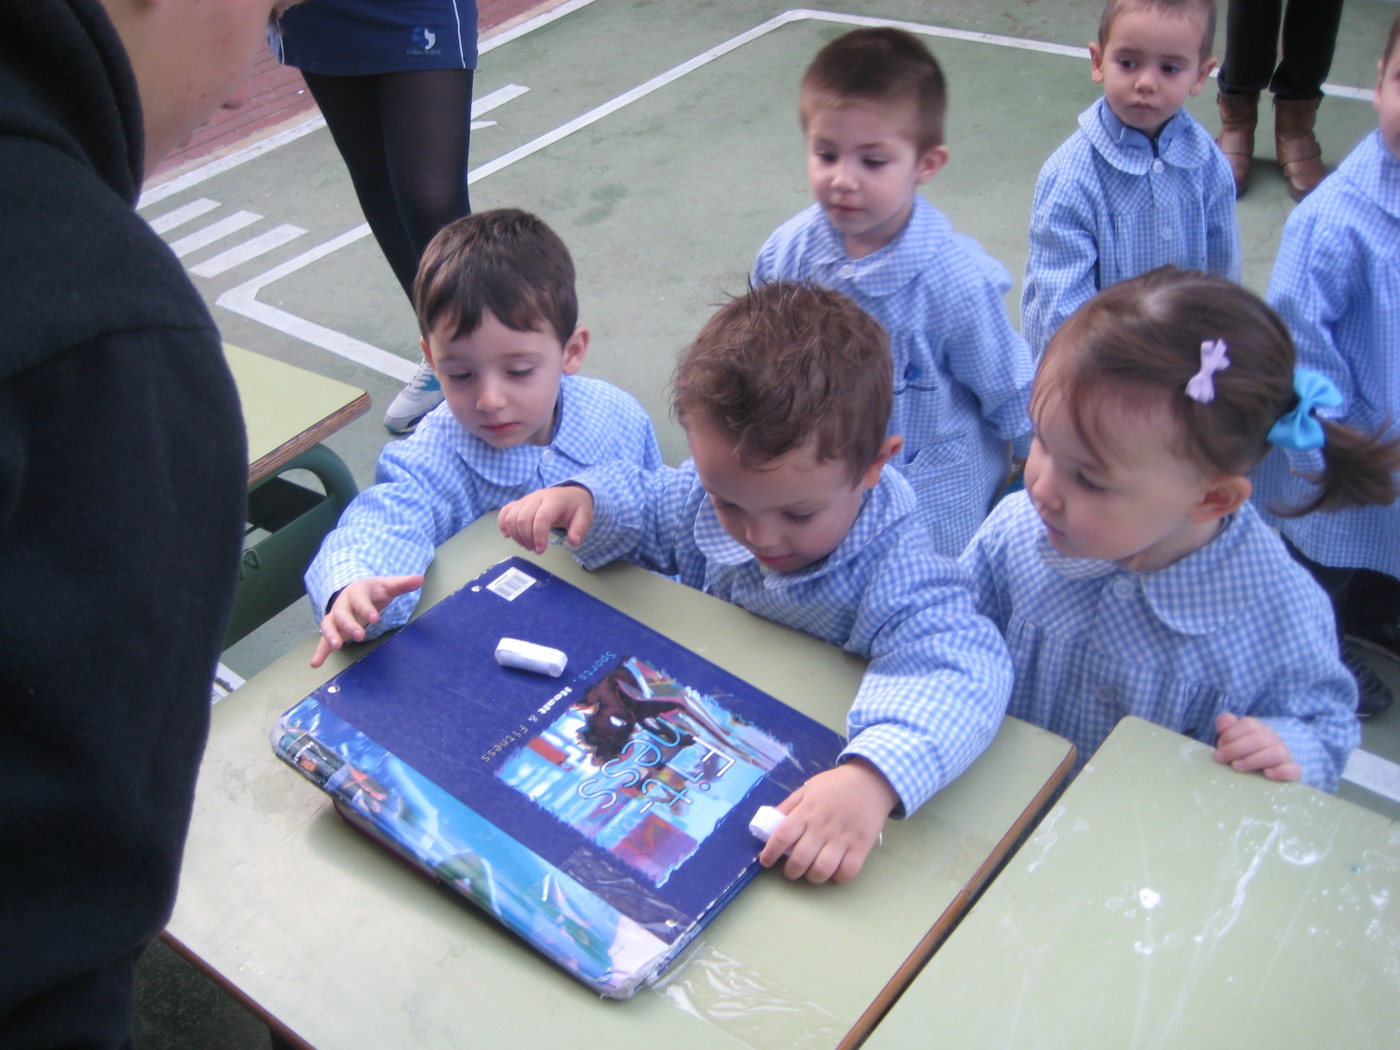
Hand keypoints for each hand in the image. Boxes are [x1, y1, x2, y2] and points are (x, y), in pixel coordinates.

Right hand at [310, 574, 423, 667]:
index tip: (376, 618)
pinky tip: (315, 664)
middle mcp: (343, 604)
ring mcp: (335, 617)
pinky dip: (319, 651)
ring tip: (336, 647)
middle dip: (349, 625)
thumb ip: (402, 584)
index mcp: (357, 592)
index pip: (360, 600)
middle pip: (342, 614)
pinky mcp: (333, 630)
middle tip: (360, 636)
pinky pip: (323, 641)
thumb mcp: (387, 586)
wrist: (355, 590)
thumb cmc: (373, 591)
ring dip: (330, 636)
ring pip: (329, 625)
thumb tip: (419, 579)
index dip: (367, 608)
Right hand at [497, 485, 593, 553]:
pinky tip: (508, 535)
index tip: (541, 550)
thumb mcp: (584, 517)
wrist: (569, 495)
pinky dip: (503, 524)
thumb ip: (579, 530)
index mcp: (555, 500)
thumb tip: (573, 542)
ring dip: (516, 535)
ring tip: (527, 545)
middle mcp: (538, 497)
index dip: (538, 535)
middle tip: (536, 550)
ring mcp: (526, 499)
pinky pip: (505, 511)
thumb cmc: (576, 508)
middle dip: (527, 538)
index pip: (542, 517)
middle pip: (524, 518)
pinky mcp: (519, 503)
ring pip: (512, 516)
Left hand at [758, 758, 897, 882]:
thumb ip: (789, 805)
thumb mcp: (808, 788)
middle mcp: (822, 827)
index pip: (782, 836)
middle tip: (792, 870)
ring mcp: (843, 838)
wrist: (872, 780)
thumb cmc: (836, 784)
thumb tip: (770, 821)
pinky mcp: (861, 846)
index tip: (765, 860)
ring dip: (813, 877)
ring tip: (812, 872)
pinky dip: (838, 877)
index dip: (770, 852)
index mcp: (807, 812)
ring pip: (822, 870)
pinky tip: (834, 871)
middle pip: (800, 859)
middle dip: (791, 871)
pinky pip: (847, 872)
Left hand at [1213, 712, 1300, 781]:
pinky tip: (1267, 774)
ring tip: (1236, 766)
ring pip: (1276, 753)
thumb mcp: (1232, 734)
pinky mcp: (1291, 771)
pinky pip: (1293, 769)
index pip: (1248, 725)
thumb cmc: (1243, 749)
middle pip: (1259, 739)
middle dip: (1236, 748)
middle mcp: (1273, 740)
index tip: (1219, 746)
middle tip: (1221, 758)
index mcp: (1258, 729)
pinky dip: (1282, 772)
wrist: (1266, 763)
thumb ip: (1225, 723)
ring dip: (1254, 760)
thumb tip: (1223, 727)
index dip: (1231, 734)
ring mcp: (1284, 755)